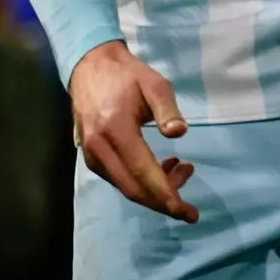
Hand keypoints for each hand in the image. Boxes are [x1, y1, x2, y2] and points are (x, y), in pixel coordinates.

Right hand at [70, 41, 197, 222]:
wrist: (90, 66)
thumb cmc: (126, 75)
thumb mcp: (154, 84)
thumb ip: (167, 109)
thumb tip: (179, 133)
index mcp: (115, 128)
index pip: (142, 172)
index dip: (167, 196)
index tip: (189, 213)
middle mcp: (98, 146)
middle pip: (133, 188)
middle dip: (163, 203)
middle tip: (189, 206)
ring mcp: (91, 153)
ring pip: (125, 187)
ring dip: (155, 191)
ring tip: (181, 168)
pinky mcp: (90, 155)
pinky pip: (117, 179)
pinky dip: (140, 183)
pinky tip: (159, 168)